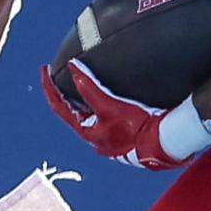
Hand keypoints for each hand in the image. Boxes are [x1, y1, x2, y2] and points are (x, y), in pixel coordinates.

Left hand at [41, 60, 193, 170]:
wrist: (165, 143)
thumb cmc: (137, 127)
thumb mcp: (109, 105)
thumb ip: (90, 87)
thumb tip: (73, 67)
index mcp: (87, 132)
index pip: (59, 106)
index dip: (49, 87)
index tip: (44, 70)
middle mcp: (95, 138)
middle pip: (73, 112)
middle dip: (67, 94)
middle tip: (62, 75)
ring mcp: (109, 140)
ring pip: (90, 116)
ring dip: (85, 99)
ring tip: (84, 82)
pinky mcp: (124, 138)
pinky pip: (106, 118)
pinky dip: (101, 105)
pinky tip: (111, 99)